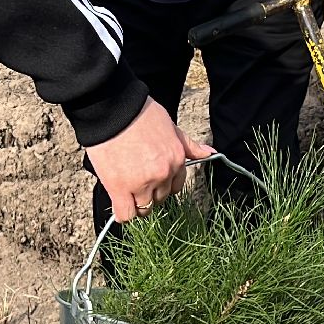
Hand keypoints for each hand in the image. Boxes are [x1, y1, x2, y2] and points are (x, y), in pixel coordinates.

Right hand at [85, 99, 212, 221]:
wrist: (113, 109)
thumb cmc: (140, 113)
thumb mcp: (171, 127)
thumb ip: (188, 145)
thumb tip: (210, 153)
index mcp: (176, 160)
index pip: (175, 187)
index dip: (163, 185)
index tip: (152, 181)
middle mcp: (162, 174)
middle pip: (160, 199)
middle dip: (150, 194)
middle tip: (136, 183)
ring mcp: (142, 183)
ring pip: (144, 209)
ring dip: (136, 204)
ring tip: (126, 194)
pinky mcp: (120, 188)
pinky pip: (126, 214)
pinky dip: (123, 214)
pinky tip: (118, 207)